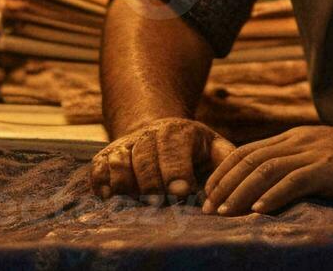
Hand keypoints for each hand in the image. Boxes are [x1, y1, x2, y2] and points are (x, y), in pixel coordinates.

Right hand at [90, 118, 234, 200]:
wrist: (161, 130)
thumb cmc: (195, 149)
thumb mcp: (216, 148)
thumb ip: (227, 163)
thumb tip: (233, 187)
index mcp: (180, 132)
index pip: (175, 149)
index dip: (177, 170)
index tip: (181, 191)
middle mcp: (150, 133)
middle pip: (145, 156)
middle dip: (150, 181)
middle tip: (156, 201)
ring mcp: (127, 143)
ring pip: (120, 159)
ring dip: (125, 181)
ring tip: (132, 201)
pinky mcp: (108, 154)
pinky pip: (99, 166)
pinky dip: (101, 180)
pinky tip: (108, 197)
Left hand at [201, 122, 332, 216]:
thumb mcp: (318, 155)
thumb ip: (293, 164)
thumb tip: (263, 186)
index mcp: (293, 137)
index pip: (247, 151)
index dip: (223, 171)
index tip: (208, 193)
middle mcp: (299, 141)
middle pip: (251, 159)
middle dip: (225, 184)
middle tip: (208, 208)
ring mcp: (314, 152)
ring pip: (267, 169)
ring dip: (241, 192)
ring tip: (225, 212)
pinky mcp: (330, 167)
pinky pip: (296, 180)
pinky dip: (274, 196)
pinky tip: (260, 210)